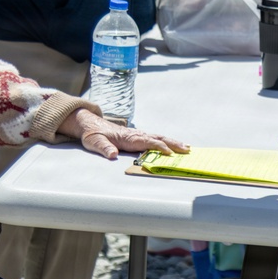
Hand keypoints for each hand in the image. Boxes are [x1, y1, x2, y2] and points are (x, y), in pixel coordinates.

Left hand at [58, 109, 188, 158]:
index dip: (159, 147)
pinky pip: (155, 138)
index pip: (148, 142)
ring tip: (186, 147)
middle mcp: (136, 134)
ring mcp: (137, 134)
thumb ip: (104, 148)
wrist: (90, 123)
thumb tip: (113, 154)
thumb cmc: (92, 133)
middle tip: (187, 149)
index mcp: (128, 137)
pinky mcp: (136, 136)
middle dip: (173, 143)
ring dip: (173, 142)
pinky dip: (166, 141)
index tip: (170, 154)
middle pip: (158, 138)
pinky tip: (172, 145)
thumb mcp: (94, 141)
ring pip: (158, 137)